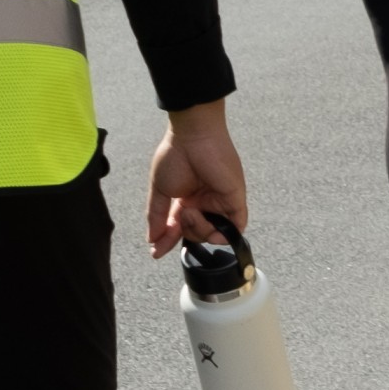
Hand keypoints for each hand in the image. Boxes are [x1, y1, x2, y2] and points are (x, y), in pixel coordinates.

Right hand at [145, 101, 249, 257]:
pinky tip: (209, 225)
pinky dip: (223, 234)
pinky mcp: (235, 199)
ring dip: (199, 230)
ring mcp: (220, 202)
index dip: (168, 241)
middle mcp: (204, 202)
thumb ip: (157, 216)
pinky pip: (236, 226)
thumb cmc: (175, 156)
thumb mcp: (160, 190)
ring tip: (188, 211)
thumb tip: (152, 239)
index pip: (180, 227)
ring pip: (214, 234)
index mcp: (186, 199)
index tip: (157, 252)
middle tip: (178, 219)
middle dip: (185, 232)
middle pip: (197, 234)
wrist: (192, 137)